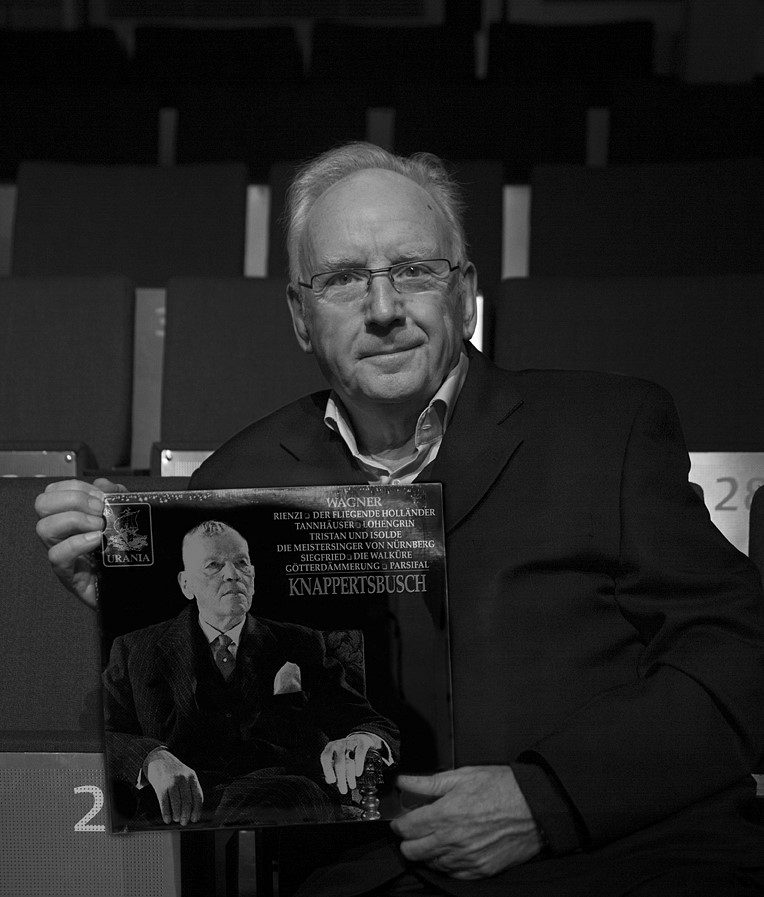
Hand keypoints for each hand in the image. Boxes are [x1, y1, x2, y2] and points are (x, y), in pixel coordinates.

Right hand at [34, 478, 126, 608]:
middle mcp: (61, 533)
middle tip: (98, 510)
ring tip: (99, 527)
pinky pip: (57, 556)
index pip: (54, 491)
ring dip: (75, 520)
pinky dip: (77, 543)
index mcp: (71, 516)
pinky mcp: (69, 574)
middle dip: (72, 499)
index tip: (100, 495)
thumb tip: (103, 485)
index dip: (75, 487)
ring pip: (44, 528)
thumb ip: (116, 497)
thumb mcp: (124, 517)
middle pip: (42, 504)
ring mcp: (62, 553)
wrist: (134, 587)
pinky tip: (96, 540)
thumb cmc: (124, 552)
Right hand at [143, 748, 203, 825]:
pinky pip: (165, 803)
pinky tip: (167, 819)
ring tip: (176, 819)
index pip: (198, 796)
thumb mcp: (186, 774)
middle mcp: (183, 779)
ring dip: (177, 816)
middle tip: (184, 822)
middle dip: (186, 815)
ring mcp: (171, 782)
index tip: (195, 819)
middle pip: (187, 802)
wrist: (158, 759)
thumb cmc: (173, 770)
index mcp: (192, 776)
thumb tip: (192, 809)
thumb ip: (190, 788)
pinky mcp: (161, 786)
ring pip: (177, 804)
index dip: (197, 810)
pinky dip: (166, 814)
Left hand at [320, 732, 383, 794]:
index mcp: (330, 747)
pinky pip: (359, 756)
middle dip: (341, 779)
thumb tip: (329, 780)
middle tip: (343, 790)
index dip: (327, 770)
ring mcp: (350, 743)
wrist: (359, 738)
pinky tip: (358, 774)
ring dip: (350, 777)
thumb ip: (331, 768)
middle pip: (338, 764)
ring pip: (349, 763)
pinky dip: (359, 766)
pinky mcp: (361, 743)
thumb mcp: (336, 757)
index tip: (332, 780)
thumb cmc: (345, 752)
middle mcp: (338, 744)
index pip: (325, 758)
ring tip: (352, 785)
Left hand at [390, 766, 542, 879]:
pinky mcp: (479, 870)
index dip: (399, 822)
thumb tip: (404, 780)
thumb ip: (428, 782)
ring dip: (427, 851)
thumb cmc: (502, 788)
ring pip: (430, 863)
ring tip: (436, 836)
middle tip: (415, 828)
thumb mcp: (463, 775)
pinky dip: (446, 862)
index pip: (406, 827)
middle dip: (408, 839)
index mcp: (446, 814)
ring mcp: (466, 858)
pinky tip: (451, 848)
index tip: (402, 819)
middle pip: (412, 850)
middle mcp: (453, 840)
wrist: (535, 808)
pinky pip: (451, 873)